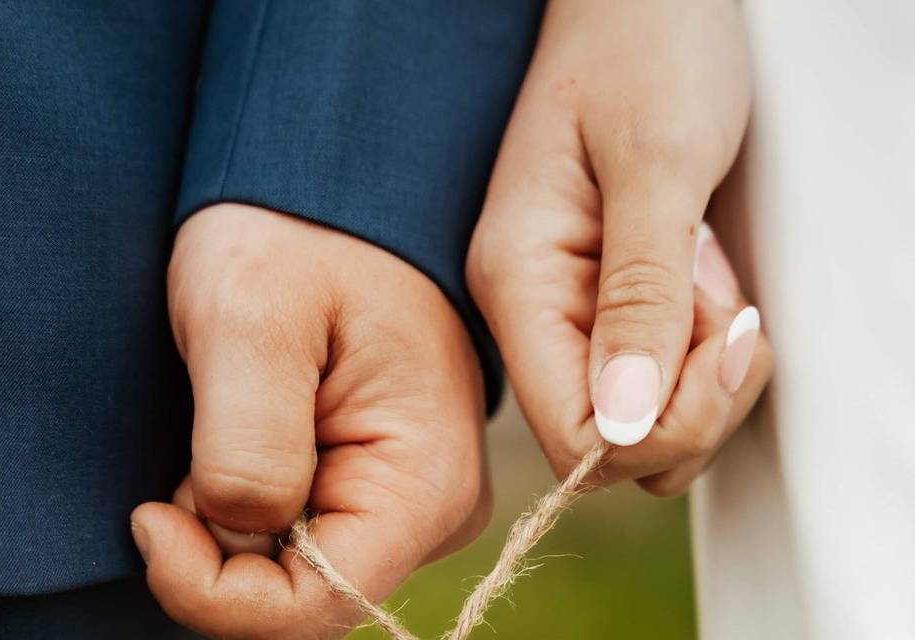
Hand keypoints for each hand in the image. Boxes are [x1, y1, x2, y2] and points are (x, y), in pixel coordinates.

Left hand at [131, 204, 489, 637]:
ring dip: (235, 515)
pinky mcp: (381, 483)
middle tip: (199, 437)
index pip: (318, 605)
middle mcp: (435, 505)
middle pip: (307, 595)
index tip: (150, 513)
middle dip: (224, 545)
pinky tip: (246, 427)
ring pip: (298, 568)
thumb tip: (236, 531)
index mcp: (425, 478)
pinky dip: (249, 499)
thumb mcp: (251, 316)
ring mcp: (411, 496)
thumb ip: (247, 442)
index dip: (214, 591)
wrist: (333, 201)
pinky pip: (304, 533)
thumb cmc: (299, 237)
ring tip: (229, 414)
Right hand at [466, 0, 771, 491]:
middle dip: (694, 396)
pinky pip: (658, 374)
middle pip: (612, 438)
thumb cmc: (644, 46)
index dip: (659, 425)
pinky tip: (708, 280)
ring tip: (711, 269)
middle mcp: (531, 310)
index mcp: (516, 282)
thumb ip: (641, 297)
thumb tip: (625, 424)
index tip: (720, 342)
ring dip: (705, 371)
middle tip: (722, 297)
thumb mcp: (657, 164)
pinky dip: (704, 349)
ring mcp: (566, 309)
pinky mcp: (603, 302)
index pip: (572, 434)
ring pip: (642, 416)